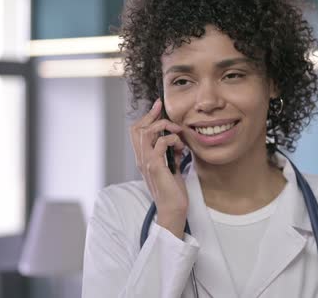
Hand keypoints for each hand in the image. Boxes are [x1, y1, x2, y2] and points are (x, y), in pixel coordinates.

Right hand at [129, 98, 188, 238]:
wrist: (173, 209)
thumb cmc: (173, 191)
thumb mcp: (172, 167)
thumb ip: (171, 153)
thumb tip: (177, 141)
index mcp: (143, 158)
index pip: (137, 132)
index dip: (147, 117)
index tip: (158, 107)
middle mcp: (141, 159)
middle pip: (137, 128)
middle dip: (152, 116)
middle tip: (165, 112)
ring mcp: (146, 163)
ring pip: (146, 133)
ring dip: (164, 127)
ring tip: (177, 133)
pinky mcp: (155, 167)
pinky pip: (160, 144)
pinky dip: (172, 140)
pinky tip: (180, 147)